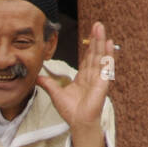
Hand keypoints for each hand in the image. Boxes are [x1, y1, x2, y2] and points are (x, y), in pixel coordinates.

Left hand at [36, 20, 114, 146]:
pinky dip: (108, 54)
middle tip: (97, 24)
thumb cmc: (71, 111)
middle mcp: (93, 76)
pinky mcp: (103, 82)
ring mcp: (99, 78)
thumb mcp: (56, 93)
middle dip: (96, 39)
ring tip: (101, 27)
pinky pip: (106, 66)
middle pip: (95, 53)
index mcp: (83, 78)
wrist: (78, 122)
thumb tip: (37, 77)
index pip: (87, 58)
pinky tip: (110, 44)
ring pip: (100, 56)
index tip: (90, 35)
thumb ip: (48, 83)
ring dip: (101, 41)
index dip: (89, 46)